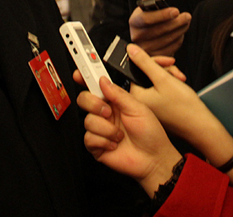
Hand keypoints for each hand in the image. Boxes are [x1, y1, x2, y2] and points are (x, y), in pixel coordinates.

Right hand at [76, 77, 182, 196]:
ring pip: (88, 120)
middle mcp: (105, 113)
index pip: (96, 86)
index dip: (85, 78)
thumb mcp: (138, 108)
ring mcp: (100, 129)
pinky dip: (104, 141)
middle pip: (84, 100)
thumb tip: (103, 80)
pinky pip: (89, 138)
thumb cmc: (150, 133)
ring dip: (106, 128)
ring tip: (120, 134)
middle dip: (94, 104)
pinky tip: (115, 144)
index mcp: (114, 100)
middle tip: (108, 111)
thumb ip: (119, 94)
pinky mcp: (96, 145)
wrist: (153, 159)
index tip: (78, 73)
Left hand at [125, 44, 210, 137]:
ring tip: (180, 81)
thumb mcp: (163, 78)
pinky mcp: (159, 109)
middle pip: (147, 74)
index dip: (154, 62)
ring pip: (155, 81)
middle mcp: (140, 103)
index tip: (166, 62)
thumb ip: (144, 62)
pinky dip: (170, 85)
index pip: (138, 69)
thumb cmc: (184, 107)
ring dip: (169, 77)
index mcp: (136, 97)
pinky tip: (179, 87)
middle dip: (163, 70)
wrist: (201, 127)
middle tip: (175, 73)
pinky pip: (160, 90)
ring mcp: (150, 107)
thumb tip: (130, 50)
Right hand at [129, 0, 191, 55]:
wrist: (145, 35)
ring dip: (181, 29)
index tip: (176, 11)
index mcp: (134, 22)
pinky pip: (172, 48)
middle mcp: (137, 37)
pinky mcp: (156, 57)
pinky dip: (179, 38)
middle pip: (160, 30)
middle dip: (177, 22)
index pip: (146, 19)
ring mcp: (146, 49)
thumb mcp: (144, 9)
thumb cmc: (148, 20)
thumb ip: (148, 2)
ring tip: (186, 21)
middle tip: (187, 16)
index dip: (162, 15)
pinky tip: (181, 31)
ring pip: (168, 39)